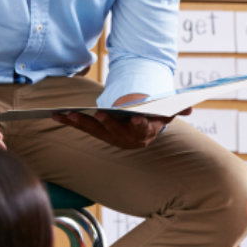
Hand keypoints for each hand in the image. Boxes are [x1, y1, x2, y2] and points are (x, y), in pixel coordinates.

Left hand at [55, 94, 187, 150]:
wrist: (142, 127)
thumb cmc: (153, 115)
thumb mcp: (167, 111)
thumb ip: (178, 108)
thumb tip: (191, 107)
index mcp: (145, 132)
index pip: (142, 129)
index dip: (139, 124)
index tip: (137, 118)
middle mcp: (127, 139)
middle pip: (115, 132)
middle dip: (106, 124)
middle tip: (99, 115)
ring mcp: (110, 138)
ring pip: (95, 131)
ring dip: (81, 123)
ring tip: (68, 115)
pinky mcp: (97, 134)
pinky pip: (82, 127)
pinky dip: (69, 122)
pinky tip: (55, 115)